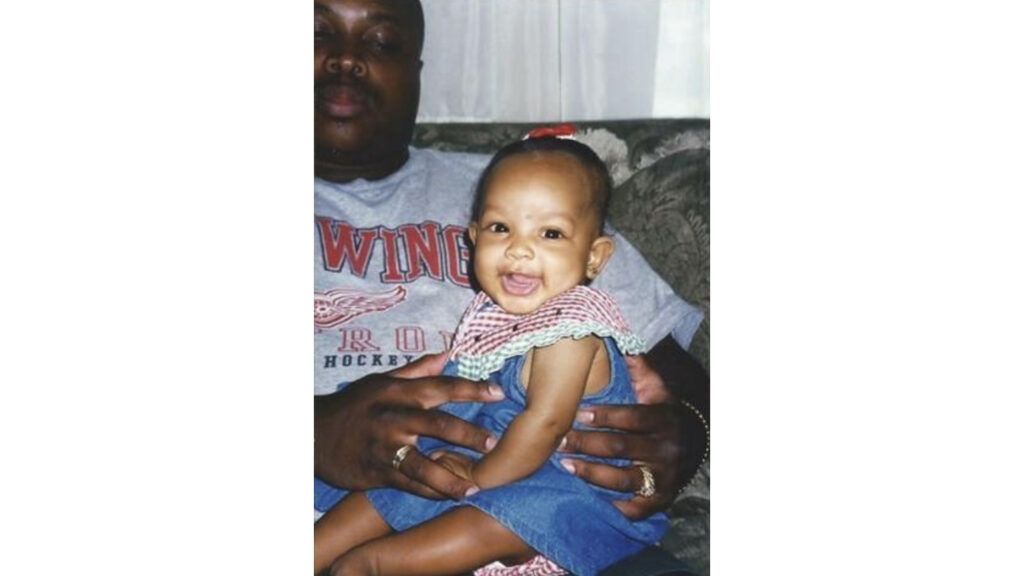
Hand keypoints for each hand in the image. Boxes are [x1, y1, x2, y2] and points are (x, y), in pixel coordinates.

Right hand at [314, 353, 503, 499]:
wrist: (311, 434)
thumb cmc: (353, 405)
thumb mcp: (380, 381)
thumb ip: (417, 370)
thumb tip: (449, 354)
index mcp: (396, 392)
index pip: (440, 387)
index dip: (471, 389)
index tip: (498, 393)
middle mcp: (391, 418)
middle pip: (436, 424)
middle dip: (467, 434)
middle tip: (493, 444)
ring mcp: (383, 447)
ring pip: (421, 463)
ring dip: (450, 476)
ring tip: (474, 486)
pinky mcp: (375, 472)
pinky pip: (407, 484)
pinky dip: (430, 491)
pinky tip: (449, 495)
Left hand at [557, 354, 706, 519]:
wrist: (697, 446)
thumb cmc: (666, 412)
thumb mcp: (659, 389)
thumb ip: (639, 369)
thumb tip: (619, 346)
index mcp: (664, 419)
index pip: (632, 418)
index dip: (605, 416)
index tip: (578, 413)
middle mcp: (666, 449)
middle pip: (622, 448)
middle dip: (587, 444)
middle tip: (559, 441)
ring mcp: (664, 477)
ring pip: (624, 478)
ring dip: (592, 473)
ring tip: (565, 465)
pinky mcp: (661, 499)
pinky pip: (637, 508)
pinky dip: (615, 506)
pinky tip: (590, 499)